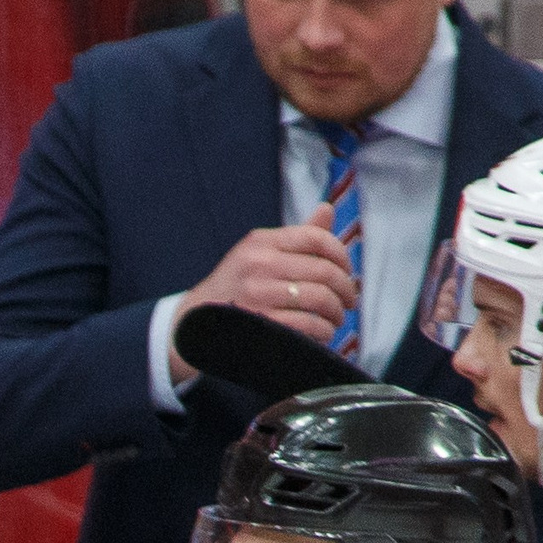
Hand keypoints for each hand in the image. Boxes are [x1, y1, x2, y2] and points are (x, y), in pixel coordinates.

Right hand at [171, 204, 358, 381]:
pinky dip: (323, 331)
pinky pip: (307, 324)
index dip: (342, 255)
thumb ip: (297, 236)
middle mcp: (258, 264)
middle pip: (324, 271)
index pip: (316, 238)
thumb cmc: (235, 286)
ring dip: (336, 312)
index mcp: (261, 242)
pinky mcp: (259, 323)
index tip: (347, 271)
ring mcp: (257, 295)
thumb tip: (327, 209)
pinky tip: (323, 332)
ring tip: (337, 318)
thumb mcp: (259, 253)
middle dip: (345, 289)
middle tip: (348, 301)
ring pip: (319, 299)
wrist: (194, 323)